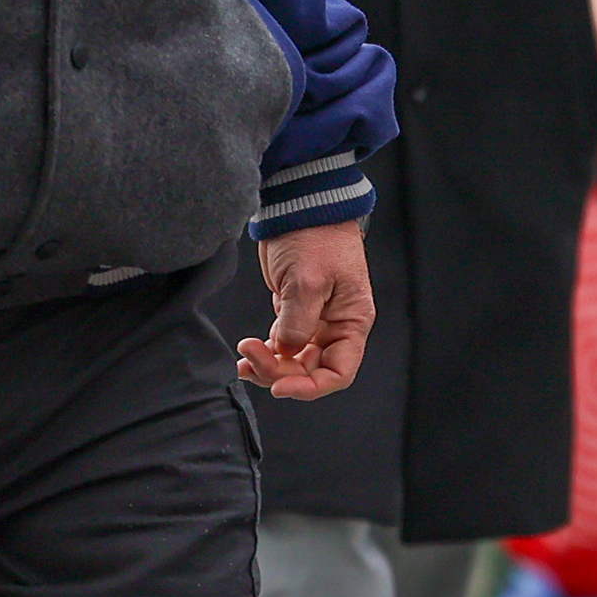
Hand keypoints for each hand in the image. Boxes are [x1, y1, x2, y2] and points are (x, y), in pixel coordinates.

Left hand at [237, 219, 373, 399]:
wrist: (300, 208)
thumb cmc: (315, 238)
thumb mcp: (307, 282)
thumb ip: (297, 325)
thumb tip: (286, 354)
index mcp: (352, 320)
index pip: (339, 372)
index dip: (311, 387)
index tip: (280, 387)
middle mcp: (336, 326)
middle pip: (312, 371)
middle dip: (281, 373)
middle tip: (251, 360)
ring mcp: (315, 321)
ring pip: (294, 362)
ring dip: (268, 366)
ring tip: (244, 357)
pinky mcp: (294, 312)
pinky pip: (282, 346)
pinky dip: (264, 354)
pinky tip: (247, 352)